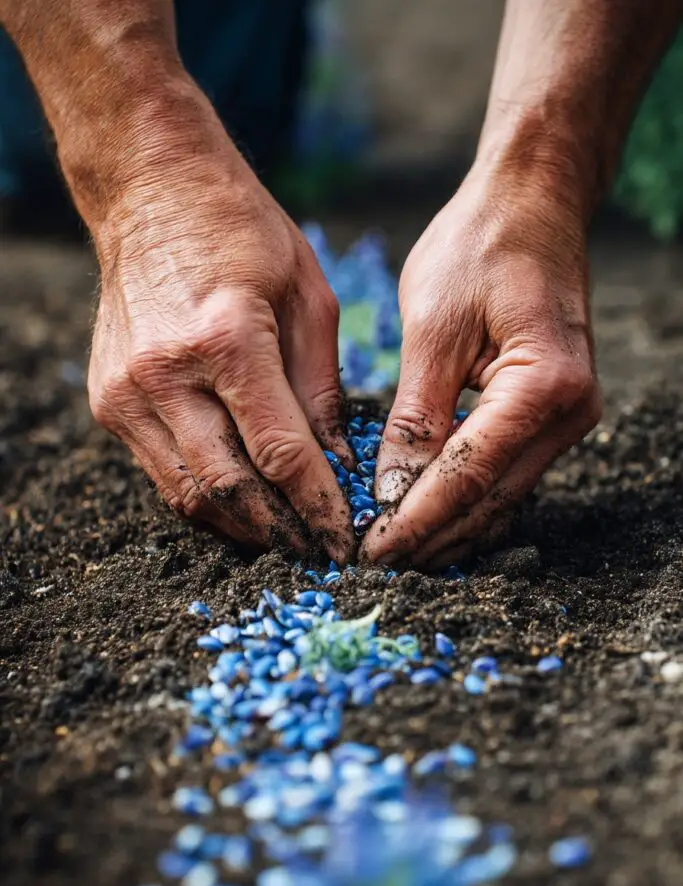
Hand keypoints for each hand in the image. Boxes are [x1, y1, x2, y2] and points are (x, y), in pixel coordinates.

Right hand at [87, 146, 353, 563]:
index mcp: (225, 339)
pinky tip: (240, 505)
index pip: (279, 453)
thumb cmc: (242, 231)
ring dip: (239, 527)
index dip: (317, 507)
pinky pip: (161, 472)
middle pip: (228, 488)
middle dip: (279, 532)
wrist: (148, 189)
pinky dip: (203, 499)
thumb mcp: (307, 298)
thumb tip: (336, 467)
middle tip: (316, 553)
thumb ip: (321, 390)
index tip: (344, 541)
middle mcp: (165, 373)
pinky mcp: (107, 400)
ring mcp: (126, 391)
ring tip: (283, 539)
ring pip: (187, 494)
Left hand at [362, 161, 601, 569]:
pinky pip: (506, 473)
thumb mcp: (433, 329)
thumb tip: (392, 490)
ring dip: (449, 526)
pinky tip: (427, 516)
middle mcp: (568, 412)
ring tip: (395, 552)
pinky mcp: (550, 414)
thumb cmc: (480, 248)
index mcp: (543, 386)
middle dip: (431, 536)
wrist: (532, 205)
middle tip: (374, 564)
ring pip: (502, 495)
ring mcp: (566, 417)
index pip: (469, 475)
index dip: (417, 520)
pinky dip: (466, 498)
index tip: (371, 552)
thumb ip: (416, 416)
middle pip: (491, 499)